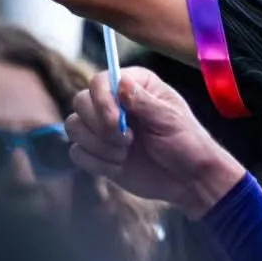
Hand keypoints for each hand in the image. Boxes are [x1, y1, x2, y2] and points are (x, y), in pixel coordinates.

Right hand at [67, 68, 246, 217]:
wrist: (188, 179)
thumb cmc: (186, 143)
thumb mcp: (170, 119)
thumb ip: (144, 102)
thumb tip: (121, 84)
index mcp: (133, 85)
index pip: (99, 81)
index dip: (102, 101)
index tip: (116, 122)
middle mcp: (113, 102)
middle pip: (80, 102)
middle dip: (100, 127)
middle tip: (128, 141)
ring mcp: (102, 127)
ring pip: (74, 127)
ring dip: (99, 146)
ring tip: (126, 153)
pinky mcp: (97, 151)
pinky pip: (77, 152)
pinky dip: (97, 162)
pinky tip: (119, 166)